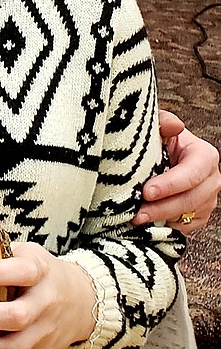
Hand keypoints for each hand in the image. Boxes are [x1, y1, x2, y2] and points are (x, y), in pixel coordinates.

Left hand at [134, 110, 219, 231]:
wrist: (156, 156)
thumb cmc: (157, 141)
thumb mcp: (158, 126)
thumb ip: (164, 122)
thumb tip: (174, 125)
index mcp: (204, 156)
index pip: (193, 173)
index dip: (171, 184)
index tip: (147, 191)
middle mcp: (211, 179)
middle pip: (192, 199)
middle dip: (163, 207)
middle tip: (137, 212)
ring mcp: (207, 199)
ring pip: (188, 215)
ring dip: (161, 219)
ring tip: (136, 218)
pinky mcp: (198, 215)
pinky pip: (185, 226)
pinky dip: (166, 225)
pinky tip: (148, 222)